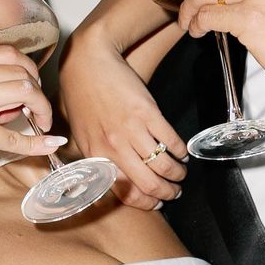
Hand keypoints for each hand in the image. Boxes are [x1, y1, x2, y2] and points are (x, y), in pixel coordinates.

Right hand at [0, 44, 62, 184]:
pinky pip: (13, 135)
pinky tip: (48, 145)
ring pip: (23, 92)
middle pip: (20, 70)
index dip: (28, 69)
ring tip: (42, 123)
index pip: (6, 53)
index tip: (32, 85)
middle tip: (41, 108)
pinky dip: (36, 142)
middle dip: (39, 89)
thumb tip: (7, 97)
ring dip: (42, 109)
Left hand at [62, 27, 187, 210]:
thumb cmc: (82, 97)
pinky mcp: (148, 112)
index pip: (126, 193)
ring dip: (178, 174)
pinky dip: (181, 151)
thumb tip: (118, 180)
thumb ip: (99, 158)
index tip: (157, 201)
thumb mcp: (83, 134)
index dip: (146, 202)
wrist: (88, 62)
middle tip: (175, 191)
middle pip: (149, 184)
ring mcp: (132, 130)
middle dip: (167, 193)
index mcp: (97, 156)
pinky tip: (182, 152)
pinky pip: (171, 141)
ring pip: (163, 166)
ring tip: (180, 172)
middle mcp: (114, 147)